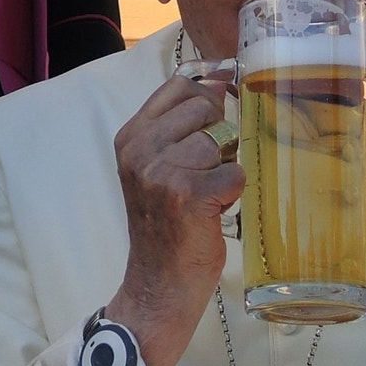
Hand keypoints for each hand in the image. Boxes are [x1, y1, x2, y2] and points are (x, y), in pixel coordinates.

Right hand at [103, 69, 243, 365]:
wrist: (157, 282)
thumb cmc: (164, 223)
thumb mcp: (153, 167)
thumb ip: (174, 128)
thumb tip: (218, 83)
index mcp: (130, 136)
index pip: (178, 85)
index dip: (206, 97)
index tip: (214, 118)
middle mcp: (141, 149)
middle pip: (204, 108)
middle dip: (217, 136)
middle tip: (204, 171)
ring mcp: (163, 171)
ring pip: (221, 141)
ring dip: (224, 167)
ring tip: (207, 193)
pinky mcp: (189, 195)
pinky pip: (235, 173)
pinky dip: (233, 193)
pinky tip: (214, 209)